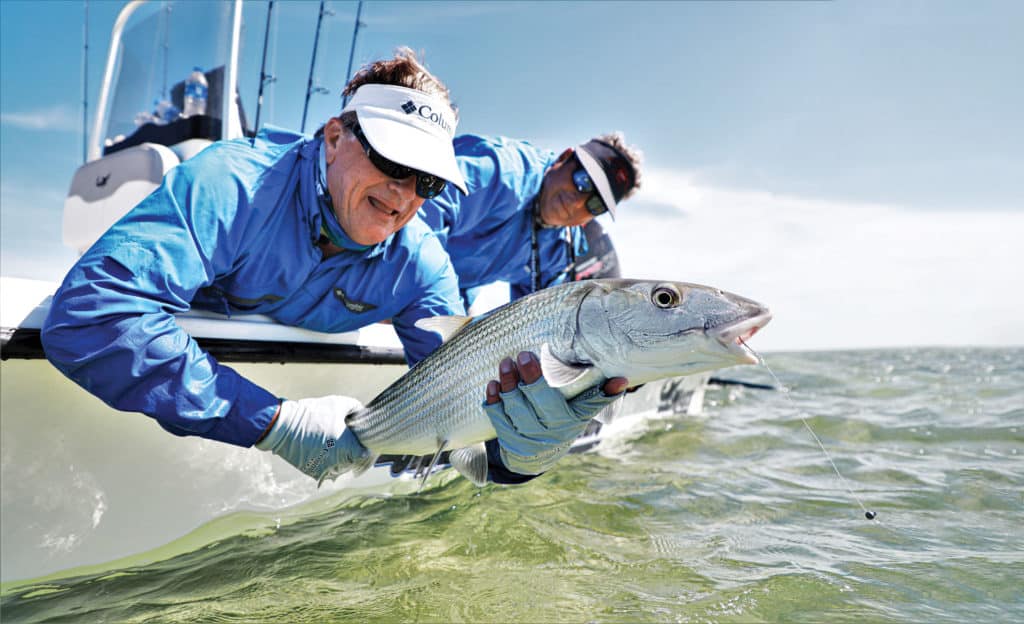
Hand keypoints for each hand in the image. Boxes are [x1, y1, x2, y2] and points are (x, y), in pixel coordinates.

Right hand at [255, 396, 368, 481]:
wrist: (283, 426)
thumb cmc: (313, 413)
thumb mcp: (339, 403)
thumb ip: (356, 408)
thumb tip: (363, 413)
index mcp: (349, 447)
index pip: (366, 454)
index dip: (366, 446)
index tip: (361, 440)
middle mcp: (340, 462)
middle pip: (355, 462)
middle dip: (353, 453)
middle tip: (348, 441)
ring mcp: (327, 469)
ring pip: (342, 469)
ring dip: (342, 461)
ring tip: (335, 447)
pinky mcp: (314, 473)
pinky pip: (328, 472)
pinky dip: (328, 465)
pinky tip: (324, 452)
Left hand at [482, 351, 627, 475]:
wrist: (538, 455)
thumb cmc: (562, 422)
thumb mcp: (581, 411)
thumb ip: (599, 395)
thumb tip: (622, 380)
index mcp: (571, 420)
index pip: (574, 400)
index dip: (568, 382)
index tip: (559, 362)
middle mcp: (552, 431)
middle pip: (539, 399)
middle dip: (530, 375)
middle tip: (524, 354)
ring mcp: (529, 438)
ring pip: (516, 407)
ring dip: (509, 383)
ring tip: (506, 363)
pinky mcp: (510, 442)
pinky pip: (499, 418)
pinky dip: (494, 400)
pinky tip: (493, 384)